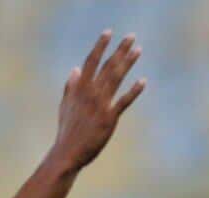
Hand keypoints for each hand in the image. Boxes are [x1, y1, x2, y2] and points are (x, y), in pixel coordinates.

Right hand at [47, 31, 145, 172]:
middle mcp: (90, 93)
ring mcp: (100, 105)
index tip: (108, 32)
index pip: (91, 62)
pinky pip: (124, 101)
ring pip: (116, 78)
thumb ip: (70, 87)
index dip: (100, 46)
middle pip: (108, 66)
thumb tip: (76, 69)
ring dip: (128, 62)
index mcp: (78, 89)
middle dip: (120, 50)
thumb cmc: (67, 131)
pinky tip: (143, 81)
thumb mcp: (65, 106)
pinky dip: (134, 91)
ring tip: (138, 50)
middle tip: (131, 36)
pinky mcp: (109, 118)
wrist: (67, 153)